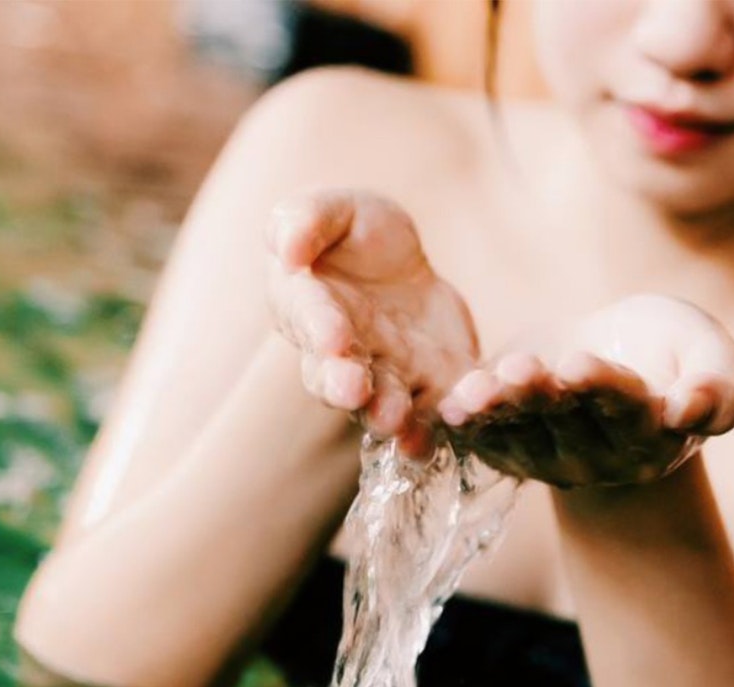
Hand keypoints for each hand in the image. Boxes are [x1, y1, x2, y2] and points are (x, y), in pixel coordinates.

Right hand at [267, 190, 478, 456]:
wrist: (399, 260)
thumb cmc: (349, 234)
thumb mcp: (331, 210)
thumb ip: (305, 222)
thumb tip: (286, 250)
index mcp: (309, 307)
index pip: (311, 319)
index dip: (320, 329)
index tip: (332, 337)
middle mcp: (344, 353)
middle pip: (336, 378)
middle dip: (344, 387)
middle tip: (353, 391)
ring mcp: (389, 373)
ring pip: (382, 403)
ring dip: (390, 415)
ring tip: (397, 420)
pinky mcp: (434, 381)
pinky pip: (436, 409)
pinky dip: (440, 424)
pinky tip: (446, 429)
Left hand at [438, 294, 733, 487]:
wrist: (611, 353)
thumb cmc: (665, 350)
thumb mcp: (707, 352)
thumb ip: (716, 384)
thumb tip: (691, 411)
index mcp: (649, 432)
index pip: (623, 409)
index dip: (600, 387)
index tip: (578, 364)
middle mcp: (596, 456)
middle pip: (564, 420)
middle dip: (539, 393)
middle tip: (523, 368)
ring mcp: (546, 458)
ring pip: (518, 432)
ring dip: (497, 408)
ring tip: (481, 386)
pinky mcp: (504, 447)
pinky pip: (482, 438)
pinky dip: (466, 422)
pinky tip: (452, 405)